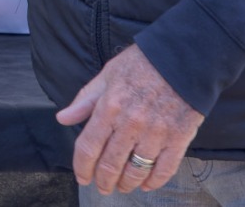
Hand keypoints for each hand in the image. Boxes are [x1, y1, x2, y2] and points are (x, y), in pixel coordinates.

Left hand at [55, 44, 203, 194]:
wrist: (182, 57)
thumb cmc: (141, 63)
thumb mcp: (107, 75)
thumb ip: (85, 100)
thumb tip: (63, 118)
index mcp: (109, 107)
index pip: (88, 147)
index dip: (82, 167)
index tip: (82, 177)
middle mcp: (130, 123)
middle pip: (110, 164)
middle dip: (103, 181)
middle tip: (103, 187)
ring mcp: (156, 133)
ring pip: (136, 171)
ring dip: (126, 184)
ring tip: (122, 186)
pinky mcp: (178, 138)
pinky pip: (164, 169)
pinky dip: (153, 182)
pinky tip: (146, 184)